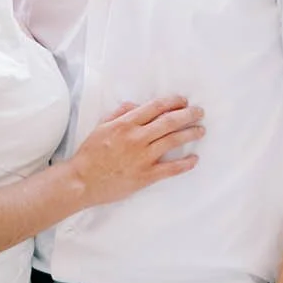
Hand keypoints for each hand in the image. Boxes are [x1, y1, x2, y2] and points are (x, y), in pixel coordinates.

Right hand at [69, 96, 203, 208]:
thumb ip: (120, 114)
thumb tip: (136, 105)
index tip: (183, 101)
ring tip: (200, 130)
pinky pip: (171, 169)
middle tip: (199, 112)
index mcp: (125, 124)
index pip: (155, 107)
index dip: (172, 102)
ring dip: (190, 134)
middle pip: (169, 122)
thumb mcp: (101, 127)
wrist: (82, 181)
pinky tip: (194, 159)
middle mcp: (136, 138)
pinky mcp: (145, 176)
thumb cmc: (90, 154)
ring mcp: (142, 157)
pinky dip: (185, 163)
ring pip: (173, 141)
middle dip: (188, 115)